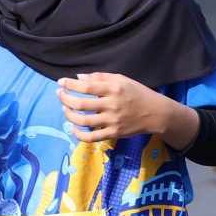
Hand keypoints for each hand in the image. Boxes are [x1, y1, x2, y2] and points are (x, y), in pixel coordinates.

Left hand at [58, 72, 189, 142]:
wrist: (156, 113)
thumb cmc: (138, 93)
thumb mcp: (122, 79)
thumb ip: (100, 77)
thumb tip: (79, 78)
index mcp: (114, 88)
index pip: (86, 86)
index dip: (70, 84)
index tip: (61, 82)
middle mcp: (112, 105)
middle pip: (81, 104)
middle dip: (65, 98)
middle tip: (59, 94)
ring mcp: (112, 121)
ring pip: (83, 121)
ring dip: (69, 115)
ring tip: (65, 108)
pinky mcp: (113, 133)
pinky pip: (91, 137)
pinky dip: (78, 134)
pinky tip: (73, 128)